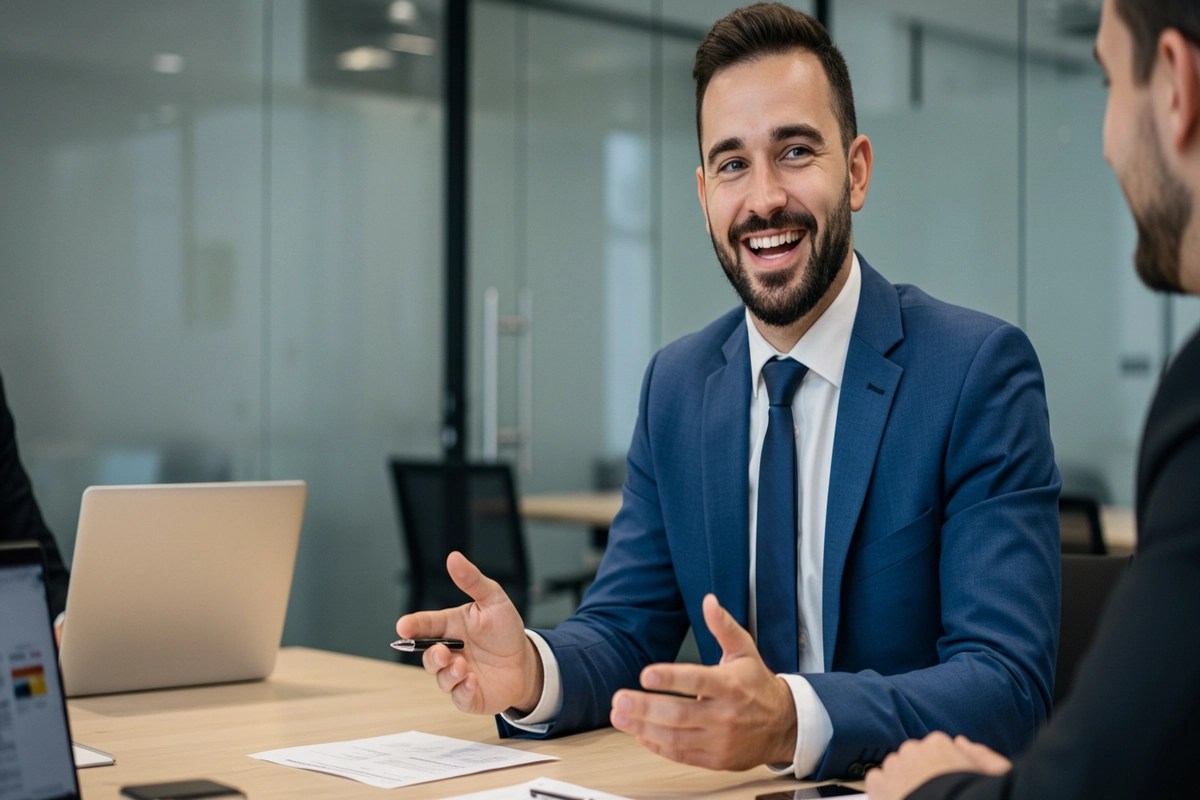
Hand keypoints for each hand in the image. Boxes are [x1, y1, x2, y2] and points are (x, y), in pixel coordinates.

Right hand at [396, 551, 542, 715]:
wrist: (526, 662)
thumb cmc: (505, 631)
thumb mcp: (493, 599)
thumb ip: (472, 581)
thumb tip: (454, 558)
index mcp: (451, 627)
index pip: (425, 624)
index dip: (411, 626)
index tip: (402, 627)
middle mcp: (450, 652)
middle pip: (427, 655)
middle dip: (431, 655)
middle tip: (442, 652)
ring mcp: (457, 674)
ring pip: (440, 677)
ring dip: (449, 673)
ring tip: (463, 667)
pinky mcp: (468, 695)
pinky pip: (458, 696)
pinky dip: (463, 690)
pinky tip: (473, 681)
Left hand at [609, 593, 796, 769]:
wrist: (784, 726)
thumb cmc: (758, 685)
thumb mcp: (744, 650)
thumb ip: (723, 626)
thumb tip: (709, 601)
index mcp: (730, 685)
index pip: (696, 680)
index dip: (670, 678)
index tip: (645, 675)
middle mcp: (725, 714)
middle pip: (678, 713)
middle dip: (644, 707)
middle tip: (619, 699)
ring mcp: (720, 740)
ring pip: (675, 737)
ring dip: (642, 727)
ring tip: (619, 715)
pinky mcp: (716, 759)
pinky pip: (680, 755)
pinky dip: (657, 745)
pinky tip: (639, 733)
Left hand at [865, 732, 1011, 799]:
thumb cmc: (974, 794)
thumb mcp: (997, 774)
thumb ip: (981, 755)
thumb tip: (961, 742)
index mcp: (940, 743)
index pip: (935, 749)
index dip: (939, 769)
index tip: (945, 783)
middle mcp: (913, 749)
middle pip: (913, 758)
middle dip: (918, 774)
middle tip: (929, 795)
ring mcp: (894, 765)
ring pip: (894, 769)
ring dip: (901, 782)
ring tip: (915, 799)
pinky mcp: (878, 782)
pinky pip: (876, 781)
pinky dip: (883, 791)